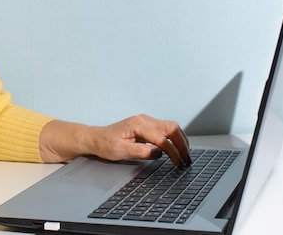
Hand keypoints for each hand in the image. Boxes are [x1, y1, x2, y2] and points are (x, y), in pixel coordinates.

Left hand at [40, 114, 190, 167]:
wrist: (96, 138)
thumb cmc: (105, 144)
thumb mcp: (120, 151)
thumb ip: (140, 152)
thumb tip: (157, 153)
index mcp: (138, 125)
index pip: (162, 138)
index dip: (173, 152)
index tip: (178, 163)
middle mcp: (144, 120)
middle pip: (172, 128)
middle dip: (182, 144)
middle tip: (187, 159)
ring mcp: (146, 120)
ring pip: (171, 126)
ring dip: (180, 140)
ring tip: (185, 155)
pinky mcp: (146, 125)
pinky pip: (166, 128)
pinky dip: (175, 138)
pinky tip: (177, 147)